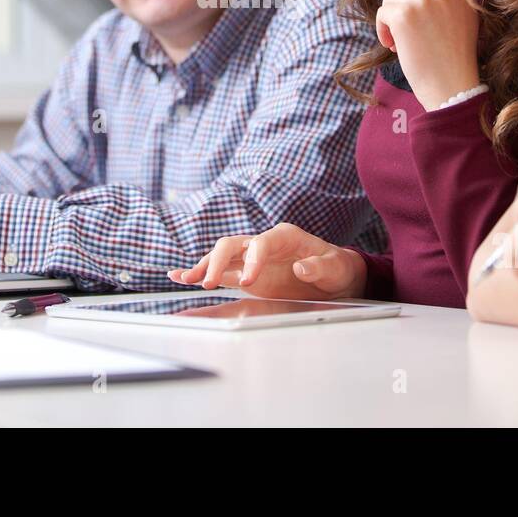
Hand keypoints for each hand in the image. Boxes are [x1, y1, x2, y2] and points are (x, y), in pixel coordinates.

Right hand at [167, 223, 366, 299]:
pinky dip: (201, 273)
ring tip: (182, 278)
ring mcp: (252, 259)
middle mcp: (263, 244)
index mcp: (285, 236)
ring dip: (202, 266)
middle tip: (208, 282)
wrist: (335, 278)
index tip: (249, 280)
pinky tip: (180, 276)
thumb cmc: (337, 269)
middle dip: (217, 260)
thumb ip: (320, 267)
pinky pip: (221, 272)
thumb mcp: (336, 268)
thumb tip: (301, 266)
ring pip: (221, 257)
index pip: (260, 243)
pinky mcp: (246, 275)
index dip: (253, 259)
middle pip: (232, 244)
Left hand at [375, 0, 480, 110]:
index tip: (419, 0)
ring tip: (405, 40)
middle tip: (413, 29)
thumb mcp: (465, 15)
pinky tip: (395, 45)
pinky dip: (383, 30)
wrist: (451, 86)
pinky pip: (382, 12)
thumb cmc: (454, 55)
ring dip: (392, 18)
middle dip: (404, 5)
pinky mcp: (403, 14)